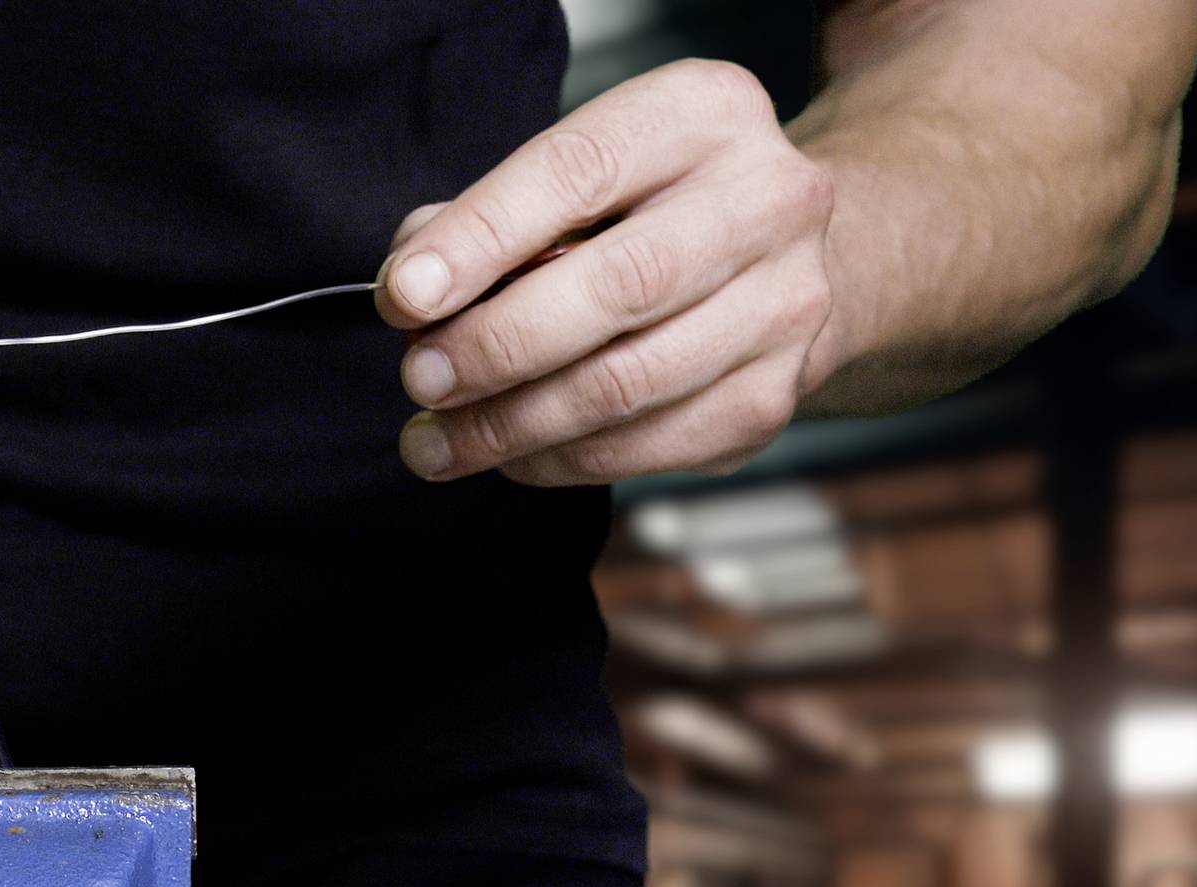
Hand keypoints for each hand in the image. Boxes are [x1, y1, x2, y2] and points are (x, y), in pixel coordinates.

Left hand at [375, 58, 837, 486]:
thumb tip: (414, 290)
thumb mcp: (580, 170)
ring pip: (629, 384)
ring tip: (436, 440)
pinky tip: (509, 452)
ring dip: (511, 424)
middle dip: (496, 345)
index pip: (577, 171)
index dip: (480, 240)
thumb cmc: (650, 208)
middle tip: (421, 378)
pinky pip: (647, 446)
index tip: (404, 296)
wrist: (793, 254)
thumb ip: (487, 215)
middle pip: (618, 286)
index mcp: (703, 115)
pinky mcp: (773, 395)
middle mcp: (766, 202)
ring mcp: (784, 304)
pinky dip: (558, 460)